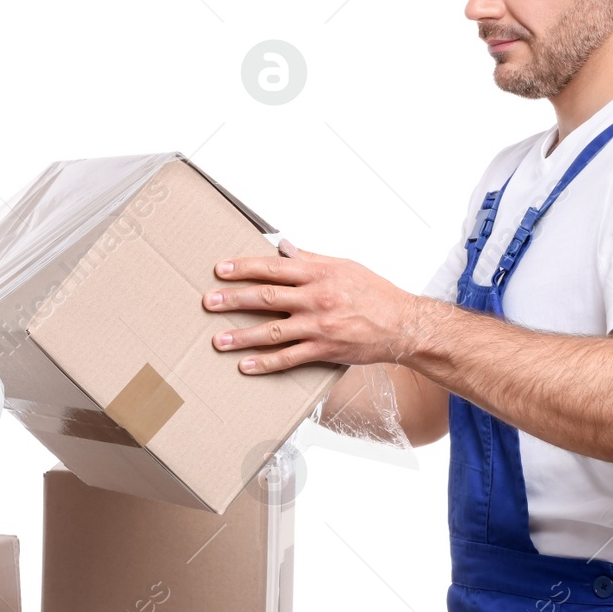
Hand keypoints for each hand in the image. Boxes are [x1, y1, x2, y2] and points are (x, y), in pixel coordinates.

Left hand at [203, 240, 420, 372]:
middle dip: (234, 299)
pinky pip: (289, 358)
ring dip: (242, 336)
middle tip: (209, 302)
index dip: (244, 268)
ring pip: (273, 331)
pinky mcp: (324, 350)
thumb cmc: (376, 293)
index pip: (273, 268)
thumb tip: (283, 246)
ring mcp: (319, 326)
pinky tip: (246, 365)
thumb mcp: (344, 266)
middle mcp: (316, 298)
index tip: (221, 270)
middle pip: (266, 298)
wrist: (403, 324)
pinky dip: (266, 363)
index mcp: (319, 274)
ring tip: (218, 340)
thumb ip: (311, 258)